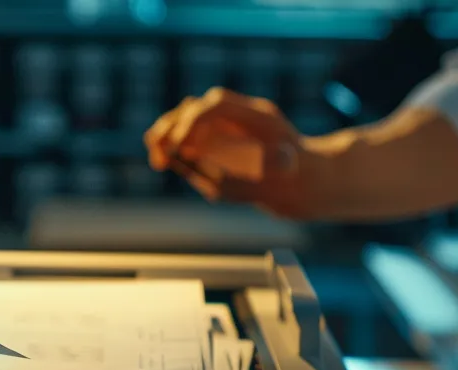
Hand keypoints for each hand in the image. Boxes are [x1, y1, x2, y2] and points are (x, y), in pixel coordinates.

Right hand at [145, 88, 331, 219]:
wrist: (299, 176)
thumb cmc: (291, 174)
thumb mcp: (279, 171)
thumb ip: (258, 161)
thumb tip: (211, 166)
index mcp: (256, 115)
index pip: (216, 104)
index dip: (194, 121)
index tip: (181, 145)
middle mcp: (234, 114)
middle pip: (194, 107)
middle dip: (174, 127)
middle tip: (163, 154)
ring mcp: (221, 124)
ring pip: (182, 118)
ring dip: (164, 135)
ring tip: (158, 160)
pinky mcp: (211, 138)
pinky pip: (182, 135)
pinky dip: (167, 145)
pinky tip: (162, 162)